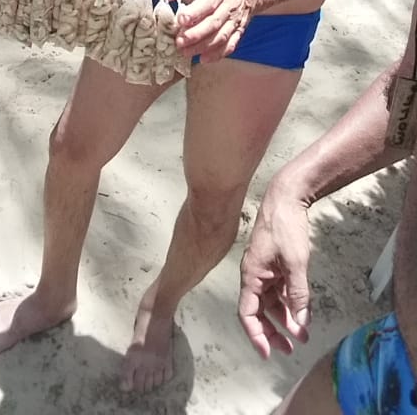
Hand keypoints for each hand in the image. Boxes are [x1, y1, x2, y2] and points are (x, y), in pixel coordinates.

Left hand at [175, 0, 254, 61]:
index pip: (208, 3)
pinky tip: (204, 58)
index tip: (181, 19)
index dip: (194, 12)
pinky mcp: (238, 31)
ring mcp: (234, 21)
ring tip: (187, 52)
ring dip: (203, 47)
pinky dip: (218, 54)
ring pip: (221, 37)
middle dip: (196, 35)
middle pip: (214, 23)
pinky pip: (230, 45)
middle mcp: (229, 7)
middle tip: (180, 41)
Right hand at [239, 182, 311, 359]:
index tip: (268, 352)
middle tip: (290, 348)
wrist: (287, 197)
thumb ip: (298, 294)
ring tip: (301, 335)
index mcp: (251, 275)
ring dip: (284, 318)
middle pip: (259, 311)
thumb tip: (301, 322)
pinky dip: (288, 302)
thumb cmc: (286, 226)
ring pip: (270, 302)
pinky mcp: (274, 264)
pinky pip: (278, 290)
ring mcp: (264, 269)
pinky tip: (301, 312)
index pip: (247, 313)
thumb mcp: (295, 263)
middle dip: (273, 331)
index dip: (256, 335)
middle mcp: (254, 275)